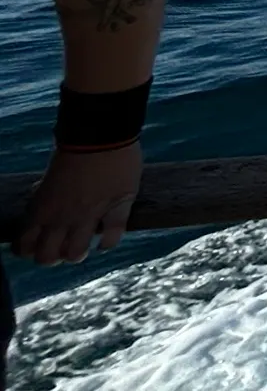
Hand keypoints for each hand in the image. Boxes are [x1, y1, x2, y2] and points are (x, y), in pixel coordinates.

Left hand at [12, 143, 142, 264]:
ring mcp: (90, 216)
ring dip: (78, 253)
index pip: (25, 246)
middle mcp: (62, 217)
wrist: (104, 133)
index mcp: (42, 208)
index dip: (29, 250)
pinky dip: (107, 242)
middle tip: (60, 247)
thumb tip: (43, 198)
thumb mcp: (51, 175)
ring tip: (84, 244)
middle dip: (52, 257)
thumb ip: (46, 194)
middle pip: (48, 257)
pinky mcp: (117, 209)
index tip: (35, 246)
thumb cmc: (75, 148)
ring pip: (77, 253)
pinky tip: (106, 238)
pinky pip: (111, 238)